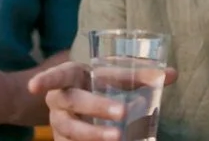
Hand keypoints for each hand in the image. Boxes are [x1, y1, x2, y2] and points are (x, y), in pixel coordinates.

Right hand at [27, 61, 177, 140]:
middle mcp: (59, 101)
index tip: (35, 87)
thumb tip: (173, 75)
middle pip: (72, 104)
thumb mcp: (114, 76)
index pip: (55, 76)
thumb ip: (141, 74)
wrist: (79, 104)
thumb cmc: (97, 84)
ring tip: (119, 139)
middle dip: (96, 108)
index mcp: (69, 77)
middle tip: (123, 113)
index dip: (45, 80)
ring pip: (72, 131)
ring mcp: (59, 124)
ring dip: (94, 135)